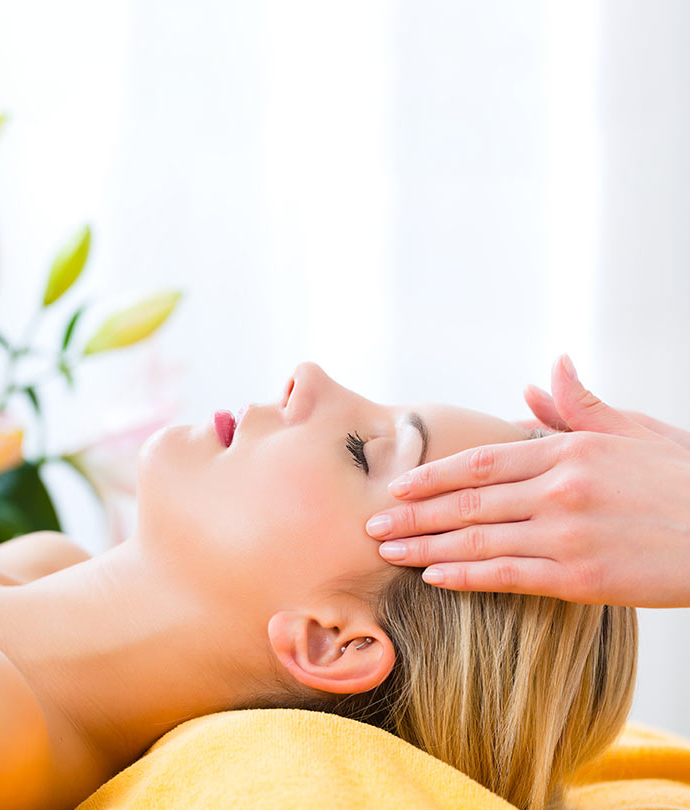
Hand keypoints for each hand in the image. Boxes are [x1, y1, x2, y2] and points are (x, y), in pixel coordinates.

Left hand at [366, 354, 689, 607]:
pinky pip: (508, 576)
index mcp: (567, 451)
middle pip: (465, 501)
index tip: (397, 485)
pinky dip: (465, 575)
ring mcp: (566, 534)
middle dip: (412, 514)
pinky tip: (433, 576)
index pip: (480, 461)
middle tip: (370, 524)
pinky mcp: (581, 579)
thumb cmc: (683, 476)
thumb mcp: (632, 429)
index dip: (431, 474)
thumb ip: (579, 405)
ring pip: (477, 538)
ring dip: (425, 545)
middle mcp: (558, 489)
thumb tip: (546, 373)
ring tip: (388, 551)